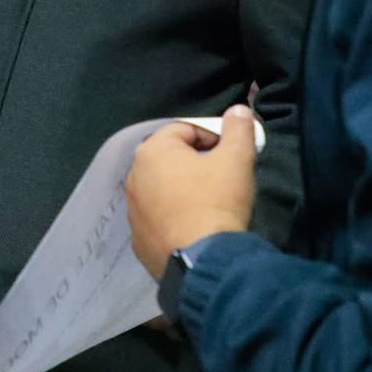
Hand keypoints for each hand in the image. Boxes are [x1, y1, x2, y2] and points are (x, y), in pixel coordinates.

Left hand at [126, 104, 257, 279]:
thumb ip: (238, 129)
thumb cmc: (217, 201)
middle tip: (224, 178)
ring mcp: (133, 212)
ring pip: (163, 190)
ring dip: (184, 191)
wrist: (204, 261)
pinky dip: (175, 218)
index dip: (213, 138)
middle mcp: (134, 177)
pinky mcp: (138, 241)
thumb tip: (238, 111)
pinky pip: (159, 219)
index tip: (232, 154)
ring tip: (211, 205)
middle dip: (197, 164)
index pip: (186, 131)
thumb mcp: (237, 158)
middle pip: (171, 160)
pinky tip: (196, 228)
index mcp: (152, 151)